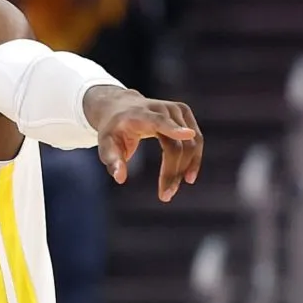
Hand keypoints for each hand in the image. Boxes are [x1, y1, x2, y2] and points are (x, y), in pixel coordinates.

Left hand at [86, 87, 202, 201]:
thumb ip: (112, 160)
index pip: (160, 121)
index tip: (188, 135)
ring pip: (191, 143)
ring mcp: (176, 109)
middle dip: (173, 170)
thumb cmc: (113, 130)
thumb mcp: (105, 144)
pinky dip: (194, 159)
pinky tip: (187, 176)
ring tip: (173, 189)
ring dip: (186, 168)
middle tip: (165, 195)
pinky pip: (196, 140)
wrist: (119, 107)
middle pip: (176, 143)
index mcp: (140, 114)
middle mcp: (162, 108)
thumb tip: (120, 178)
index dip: (174, 129)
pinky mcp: (184, 113)